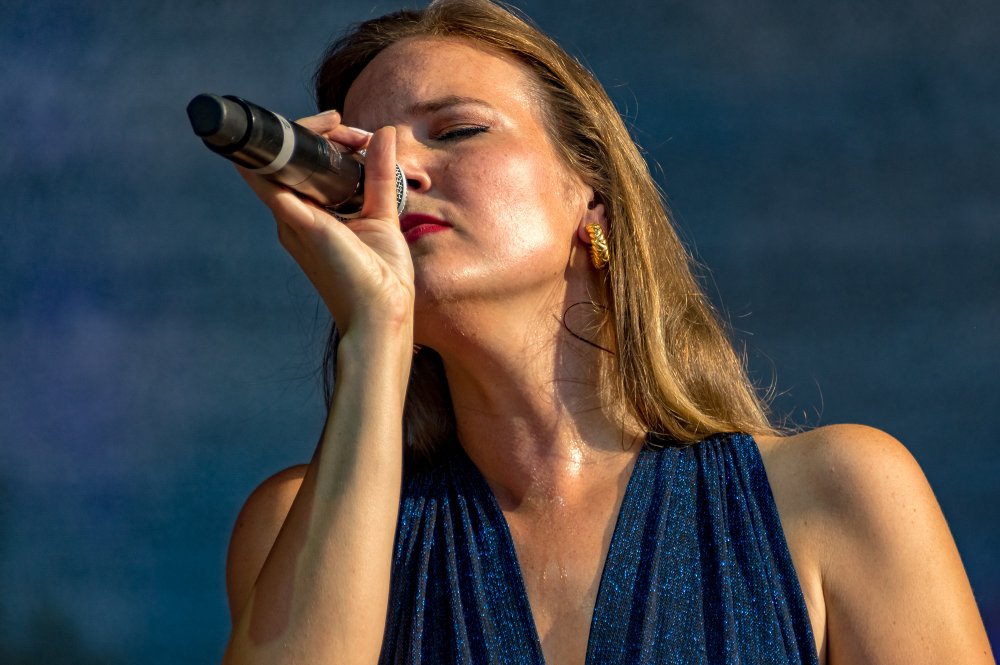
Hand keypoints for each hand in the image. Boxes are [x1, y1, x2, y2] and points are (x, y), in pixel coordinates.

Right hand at [237, 111, 413, 336]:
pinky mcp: (302, 226)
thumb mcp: (383, 214)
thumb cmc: (382, 277)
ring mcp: (294, 222)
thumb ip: (380, 173)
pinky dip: (272, 160)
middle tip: (344, 124)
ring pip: (281, 165)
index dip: (324, 139)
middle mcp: (296, 218)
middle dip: (315, 132)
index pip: (304, 166)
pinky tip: (277, 138)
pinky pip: (273, 185)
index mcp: (313, 216)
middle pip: (290, 161)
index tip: (355, 131)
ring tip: (336, 125)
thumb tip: (386, 132)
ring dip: (305, 136)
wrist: (382, 314)